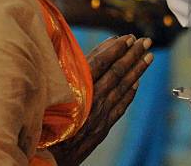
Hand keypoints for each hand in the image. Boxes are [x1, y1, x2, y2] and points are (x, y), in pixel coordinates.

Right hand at [49, 35, 152, 164]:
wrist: (46, 159)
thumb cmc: (42, 122)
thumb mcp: (48, 92)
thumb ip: (64, 73)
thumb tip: (78, 53)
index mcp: (77, 89)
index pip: (101, 63)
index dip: (115, 49)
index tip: (128, 37)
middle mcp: (92, 101)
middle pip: (116, 73)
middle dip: (132, 55)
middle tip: (145, 41)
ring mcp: (99, 116)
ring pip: (122, 88)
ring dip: (137, 71)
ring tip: (148, 56)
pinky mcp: (101, 129)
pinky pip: (120, 107)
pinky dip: (130, 94)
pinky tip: (137, 84)